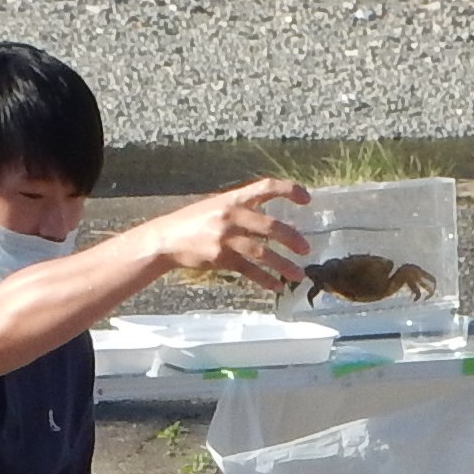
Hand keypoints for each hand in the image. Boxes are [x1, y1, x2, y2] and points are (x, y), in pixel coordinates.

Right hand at [141, 177, 311, 292]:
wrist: (166, 239)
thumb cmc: (194, 222)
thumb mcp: (217, 206)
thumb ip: (242, 210)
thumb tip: (272, 224)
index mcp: (233, 198)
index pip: (266, 187)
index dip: (289, 190)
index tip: (307, 200)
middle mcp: (231, 216)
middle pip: (270, 226)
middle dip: (292, 239)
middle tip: (306, 249)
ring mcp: (226, 238)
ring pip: (262, 253)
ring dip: (283, 265)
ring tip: (298, 275)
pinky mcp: (221, 258)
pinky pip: (248, 270)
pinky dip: (264, 279)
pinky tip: (275, 286)